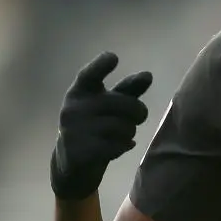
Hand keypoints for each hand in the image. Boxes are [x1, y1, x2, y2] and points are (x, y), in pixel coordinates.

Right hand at [51, 52, 152, 200]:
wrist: (72, 163)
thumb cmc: (96, 125)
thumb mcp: (109, 105)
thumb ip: (127, 90)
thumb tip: (148, 75)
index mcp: (79, 92)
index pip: (89, 75)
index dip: (100, 65)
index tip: (113, 57)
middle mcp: (73, 108)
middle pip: (123, 104)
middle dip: (138, 111)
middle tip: (139, 118)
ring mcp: (74, 131)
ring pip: (123, 127)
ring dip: (130, 132)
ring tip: (124, 135)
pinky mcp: (80, 152)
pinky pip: (117, 146)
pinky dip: (125, 146)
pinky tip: (123, 146)